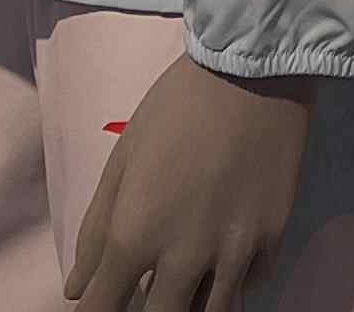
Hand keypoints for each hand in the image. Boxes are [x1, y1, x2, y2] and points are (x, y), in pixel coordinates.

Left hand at [64, 55, 315, 305]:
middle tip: (149, 287)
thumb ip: (94, 231)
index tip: (101, 304)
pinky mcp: (275, 235)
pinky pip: (251, 283)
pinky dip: (234, 279)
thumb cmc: (175, 107)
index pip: (100, 311)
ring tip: (188, 282)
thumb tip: (78, 289)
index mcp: (134, 236)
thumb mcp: (122, 161)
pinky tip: (227, 255)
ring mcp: (235, 250)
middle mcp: (184, 256)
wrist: (254, 67)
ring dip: (194, 304)